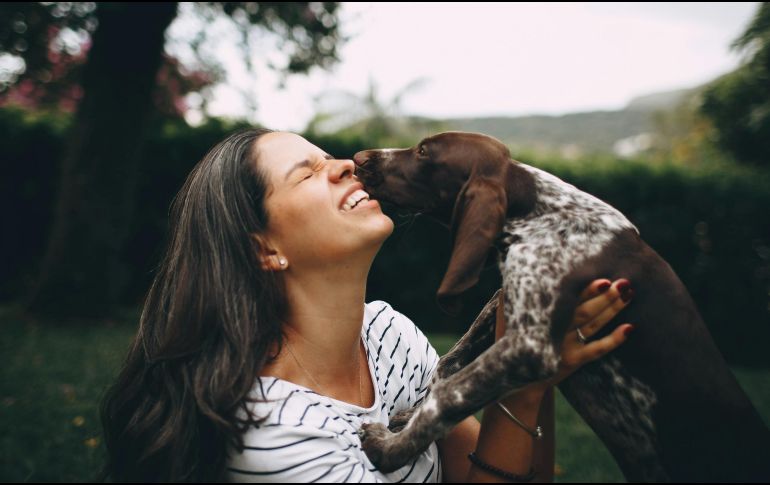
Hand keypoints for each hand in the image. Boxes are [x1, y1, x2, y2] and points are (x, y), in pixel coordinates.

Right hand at [519, 278, 634, 396]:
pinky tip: (630, 328)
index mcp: (544, 318)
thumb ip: (510, 296)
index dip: (587, 290)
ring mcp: (566, 347)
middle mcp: (556, 331)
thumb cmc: (513, 338)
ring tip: (629, 293)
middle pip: (585, 311)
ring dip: (612, 309)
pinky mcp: (574, 361)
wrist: (514, 375)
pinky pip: (597, 350)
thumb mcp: (507, 317)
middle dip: (605, 296)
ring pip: (594, 325)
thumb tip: (513, 274)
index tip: (604, 279)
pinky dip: (614, 340)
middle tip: (623, 282)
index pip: (569, 300)